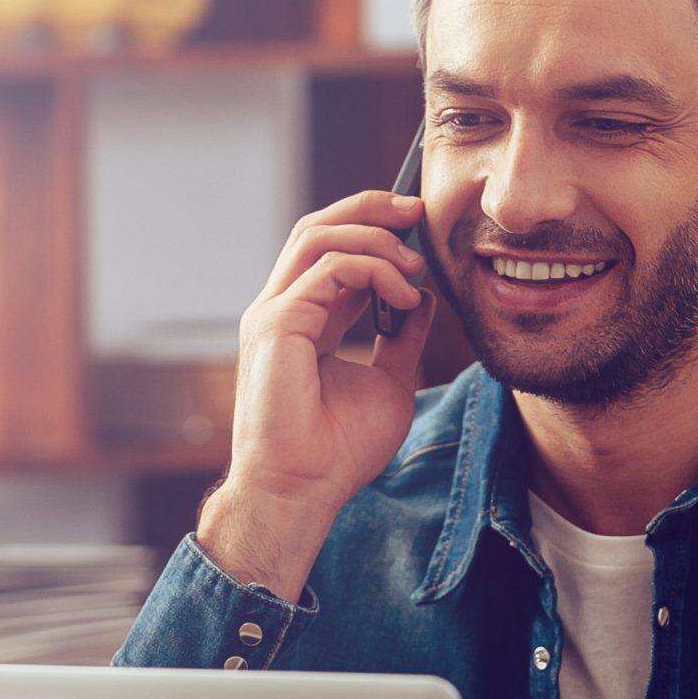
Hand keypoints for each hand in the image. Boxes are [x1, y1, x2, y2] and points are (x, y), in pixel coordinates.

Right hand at [200, 190, 435, 598]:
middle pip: (317, 228)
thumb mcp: (390, 382)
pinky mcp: (275, 324)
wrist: (305, 489)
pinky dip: (372, 270)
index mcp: (303, 319)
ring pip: (318, 236)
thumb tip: (424, 299)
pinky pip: (327, 269)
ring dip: (375, 239)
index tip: (418, 225)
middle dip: (369, 209)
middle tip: (417, 209)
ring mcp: (272, 313)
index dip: (373, 228)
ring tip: (413, 266)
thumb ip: (402, 339)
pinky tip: (402, 296)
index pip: (331, 249)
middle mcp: (281, 308)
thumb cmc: (339, 450)